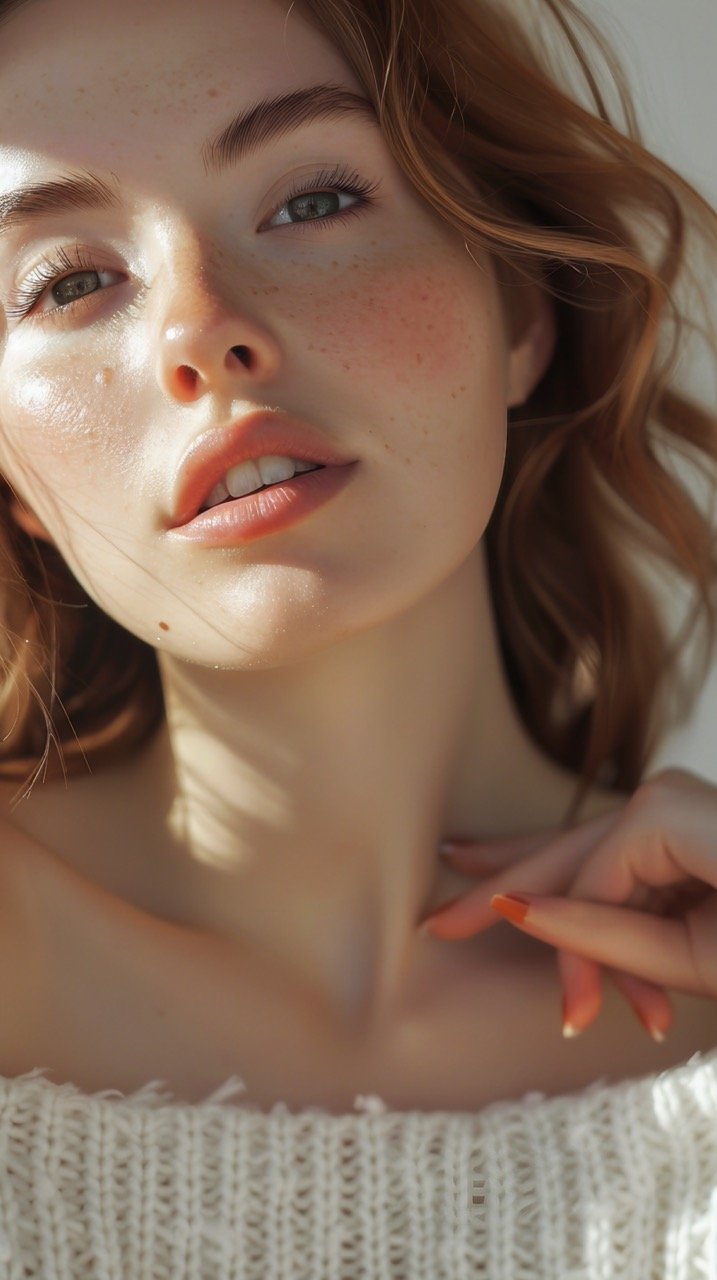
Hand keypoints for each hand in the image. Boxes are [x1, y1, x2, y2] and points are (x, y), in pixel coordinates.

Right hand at [421, 768, 716, 1040]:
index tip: (574, 1015)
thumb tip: (519, 910)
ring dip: (544, 891)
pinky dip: (583, 887)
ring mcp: (676, 808)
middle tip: (437, 918)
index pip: (585, 883)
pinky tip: (531, 859)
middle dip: (503, 885)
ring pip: (588, 854)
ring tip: (464, 860)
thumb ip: (607, 936)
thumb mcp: (704, 957)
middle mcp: (669, 796)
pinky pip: (619, 859)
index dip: (570, 952)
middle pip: (567, 849)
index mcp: (669, 815)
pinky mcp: (683, 829)